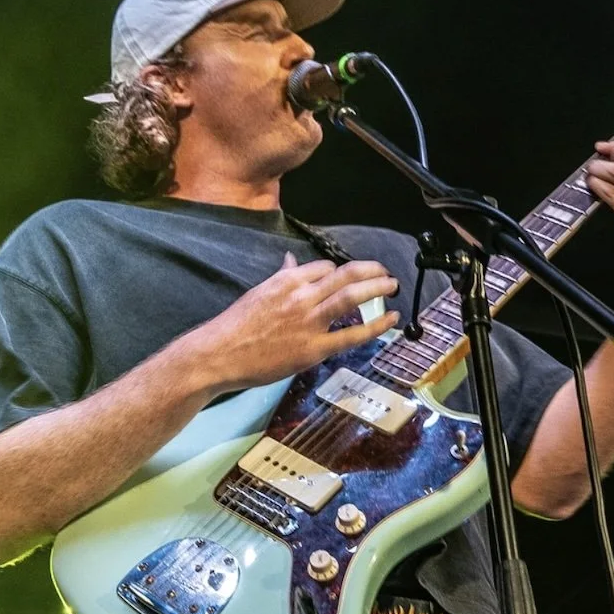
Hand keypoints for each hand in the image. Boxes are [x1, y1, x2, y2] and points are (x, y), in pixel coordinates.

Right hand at [202, 253, 400, 390]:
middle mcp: (302, 295)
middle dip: (371, 270)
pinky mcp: (314, 348)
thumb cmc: (236, 326)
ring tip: (393, 285)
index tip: (350, 278)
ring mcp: (310, 321)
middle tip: (385, 272)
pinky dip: (376, 325)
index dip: (341, 272)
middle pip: (346, 274)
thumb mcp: (259, 293)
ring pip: (352, 296)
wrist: (220, 353)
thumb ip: (281, 278)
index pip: (325, 268)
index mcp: (287, 280)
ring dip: (377, 287)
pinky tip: (391, 320)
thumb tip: (290, 261)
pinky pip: (352, 334)